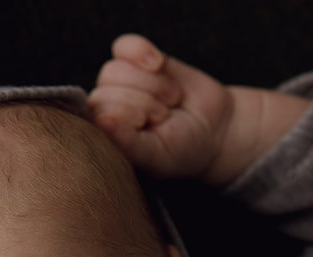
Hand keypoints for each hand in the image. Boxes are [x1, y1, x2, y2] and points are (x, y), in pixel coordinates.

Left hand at [89, 34, 233, 181]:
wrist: (212, 129)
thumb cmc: (179, 150)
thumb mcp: (156, 155)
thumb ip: (127, 143)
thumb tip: (102, 121)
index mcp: (102, 134)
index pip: (100, 112)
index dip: (131, 117)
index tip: (152, 129)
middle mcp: (105, 106)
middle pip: (108, 87)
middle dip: (146, 101)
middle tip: (164, 116)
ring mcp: (119, 82)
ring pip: (118, 68)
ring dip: (153, 83)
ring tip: (169, 99)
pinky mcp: (135, 59)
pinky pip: (125, 45)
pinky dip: (142, 52)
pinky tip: (159, 65)